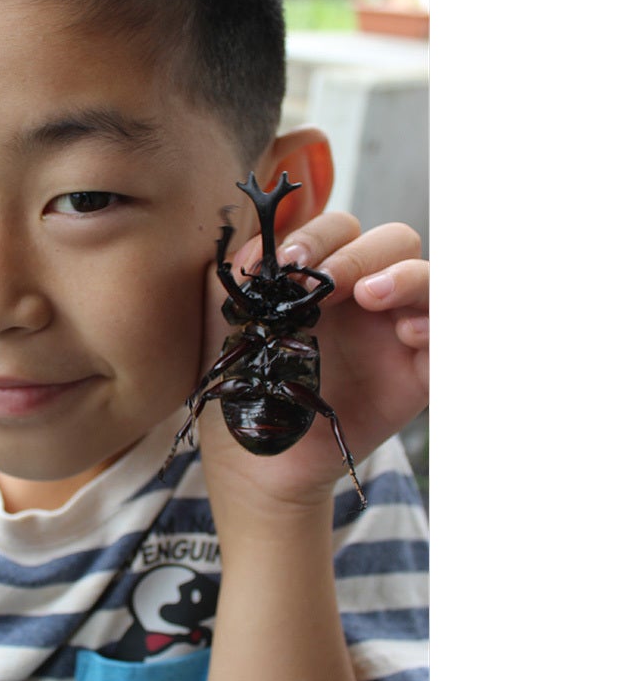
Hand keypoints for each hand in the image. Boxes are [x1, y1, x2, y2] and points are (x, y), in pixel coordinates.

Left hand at [193, 212, 427, 512]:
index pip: (342, 228)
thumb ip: (239, 275)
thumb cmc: (244, 381)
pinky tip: (405, 335)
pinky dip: (439, 326)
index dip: (318, 234)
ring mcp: (398, 331)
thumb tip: (261, 248)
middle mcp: (368, 295)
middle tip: (327, 283)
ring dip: (408, 277)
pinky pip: (450, 339)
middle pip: (395, 242)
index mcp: (325, 275)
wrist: (256, 452)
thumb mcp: (230, 320)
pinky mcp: (420, 374)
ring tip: (372, 296)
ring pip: (432, 279)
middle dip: (360, 253)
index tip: (285, 263)